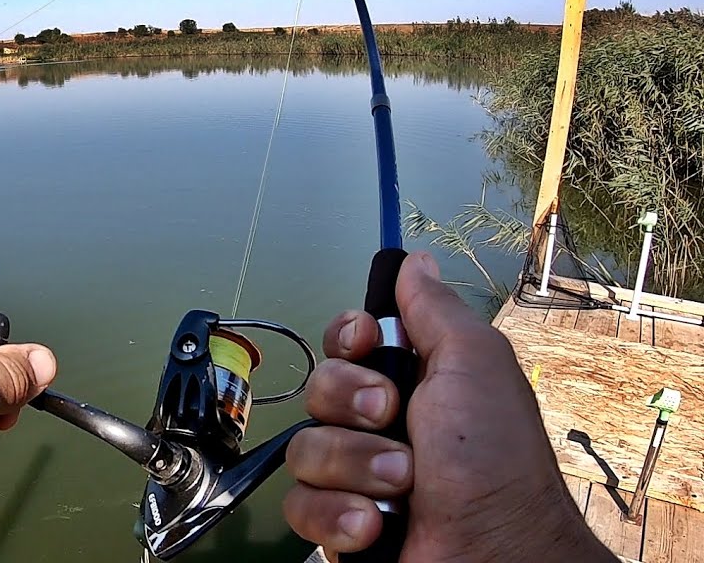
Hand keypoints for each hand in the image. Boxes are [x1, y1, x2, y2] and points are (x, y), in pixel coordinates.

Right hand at [281, 252, 614, 561]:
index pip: (346, 340)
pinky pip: (300, 504)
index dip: (348, 339)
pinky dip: (339, 514)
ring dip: (355, 465)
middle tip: (394, 420)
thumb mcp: (474, 364)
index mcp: (411, 381)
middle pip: (318, 387)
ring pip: (305, 448)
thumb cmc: (495, 461)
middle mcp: (378, 424)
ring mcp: (355, 475)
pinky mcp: (336, 522)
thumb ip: (434, 309)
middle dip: (351, 404)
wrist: (494, 554)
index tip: (369, 343)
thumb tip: (414, 262)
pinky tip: (374, 524)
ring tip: (402, 487)